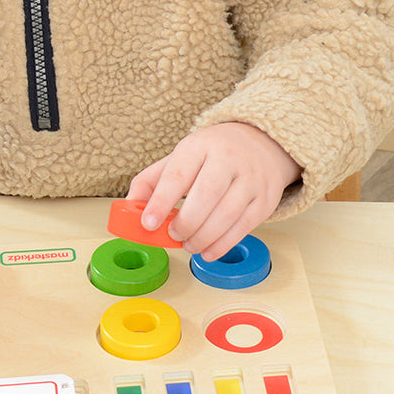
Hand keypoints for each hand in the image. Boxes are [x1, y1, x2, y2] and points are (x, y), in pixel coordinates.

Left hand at [126, 122, 300, 260]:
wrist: (262, 143)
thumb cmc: (213, 154)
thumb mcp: (181, 156)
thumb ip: (152, 181)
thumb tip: (129, 207)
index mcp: (200, 145)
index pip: (177, 175)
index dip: (161, 202)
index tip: (148, 223)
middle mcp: (228, 159)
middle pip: (206, 196)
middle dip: (186, 223)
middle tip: (173, 235)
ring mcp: (250, 179)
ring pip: (226, 215)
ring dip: (203, 238)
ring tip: (188, 244)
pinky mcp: (265, 199)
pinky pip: (243, 228)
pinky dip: (222, 245)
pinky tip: (207, 251)